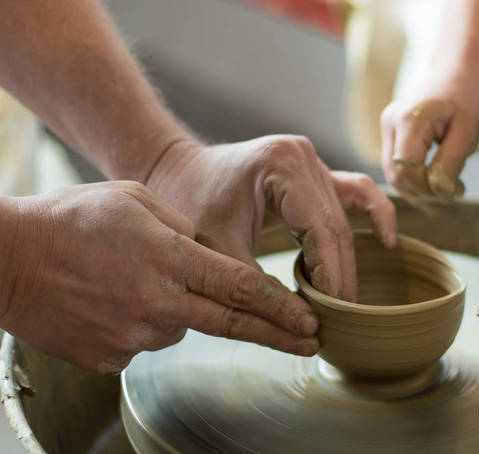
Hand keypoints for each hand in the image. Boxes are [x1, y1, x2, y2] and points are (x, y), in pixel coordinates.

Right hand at [1, 182, 319, 373]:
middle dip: (277, 335)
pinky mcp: (110, 358)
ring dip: (180, 310)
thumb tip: (208, 254)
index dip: (281, 306)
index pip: (241, 287)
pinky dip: (144, 323)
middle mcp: (158, 304)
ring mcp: (133, 335)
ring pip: (182, 329)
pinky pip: (145, 341)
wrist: (7, 260)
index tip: (310, 319)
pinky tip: (116, 300)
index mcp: (169, 259)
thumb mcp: (136, 200)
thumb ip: (182, 228)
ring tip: (140, 282)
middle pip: (233, 325)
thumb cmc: (71, 219)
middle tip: (309, 342)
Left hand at [146, 135, 397, 301]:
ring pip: (345, 216)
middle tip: (342, 317)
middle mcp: (303, 156)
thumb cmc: (191, 205)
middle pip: (336, 224)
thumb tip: (303, 324)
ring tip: (349, 299)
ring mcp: (312, 160)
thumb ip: (258, 286)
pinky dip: (373, 215)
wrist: (179, 172)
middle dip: (341, 273)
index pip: (319, 228)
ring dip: (349, 258)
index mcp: (280, 164)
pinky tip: (387, 241)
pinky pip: (355, 191)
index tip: (332, 313)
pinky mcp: (315, 170)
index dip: (330, 273)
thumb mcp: (218, 250)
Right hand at [380, 76, 478, 204]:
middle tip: (452, 194)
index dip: (428, 189)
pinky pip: (397, 165)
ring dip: (418, 189)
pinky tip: (435, 180)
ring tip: (446, 188)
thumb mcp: (468, 132)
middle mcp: (390, 123)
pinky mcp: (390, 132)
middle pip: (396, 176)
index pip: (407, 171)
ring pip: (394, 174)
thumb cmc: (467, 96)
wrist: (458, 69)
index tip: (456, 189)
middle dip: (423, 193)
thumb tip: (439, 193)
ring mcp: (387, 127)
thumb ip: (450, 164)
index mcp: (409, 121)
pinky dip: (414, 178)